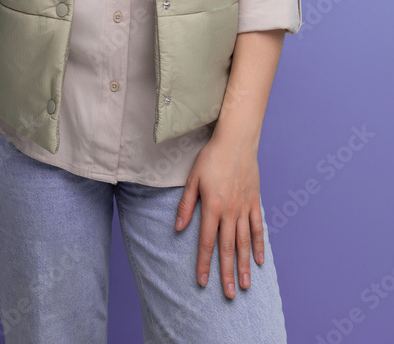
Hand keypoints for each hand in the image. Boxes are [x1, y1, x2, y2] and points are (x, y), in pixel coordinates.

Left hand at [173, 132, 264, 298]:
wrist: (236, 141)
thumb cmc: (211, 157)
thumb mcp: (192, 178)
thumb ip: (186, 205)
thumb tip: (178, 227)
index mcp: (212, 207)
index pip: (207, 242)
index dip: (204, 263)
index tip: (203, 282)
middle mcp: (230, 212)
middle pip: (228, 248)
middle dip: (227, 273)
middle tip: (229, 295)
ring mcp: (244, 208)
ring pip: (244, 243)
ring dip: (244, 265)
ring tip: (244, 285)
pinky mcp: (255, 202)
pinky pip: (258, 228)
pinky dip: (259, 245)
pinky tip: (259, 260)